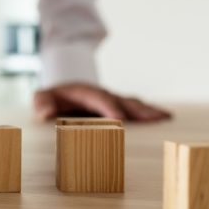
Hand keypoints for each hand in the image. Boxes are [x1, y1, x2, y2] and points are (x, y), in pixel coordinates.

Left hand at [34, 82, 171, 122]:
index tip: (119, 117)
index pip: (99, 99)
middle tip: (154, 118)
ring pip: (134, 104)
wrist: (64, 89)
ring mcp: (114, 100)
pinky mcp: (120, 107)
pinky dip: (151, 113)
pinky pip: (137, 108)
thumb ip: (42, 102)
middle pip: (123, 100)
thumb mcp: (42, 97)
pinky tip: (166, 118)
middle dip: (138, 109)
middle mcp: (104, 95)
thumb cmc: (53, 97)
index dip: (109, 107)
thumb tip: (46, 113)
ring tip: (166, 117)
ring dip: (149, 111)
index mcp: (86, 92)